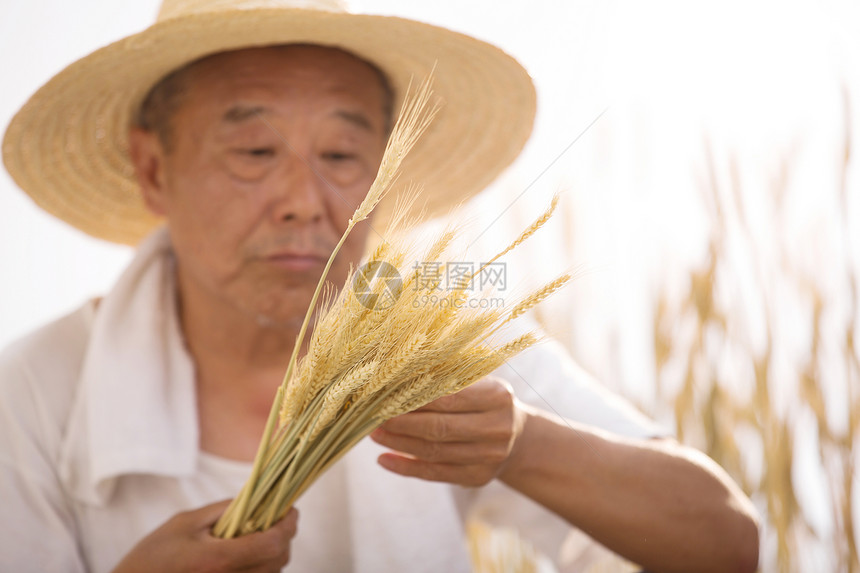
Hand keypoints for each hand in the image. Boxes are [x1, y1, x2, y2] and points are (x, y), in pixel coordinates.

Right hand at [112, 500, 298, 572]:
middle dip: (283, 537)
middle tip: (273, 519)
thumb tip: (256, 500)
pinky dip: (260, 569)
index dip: (288, 524)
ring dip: (273, 554)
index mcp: (218, 560)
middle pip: (279, 560)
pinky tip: (245, 557)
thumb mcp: (185, 523)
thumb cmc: (151, 558)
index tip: (290, 509)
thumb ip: (223, 511)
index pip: (272, 543)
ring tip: (255, 537)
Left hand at [370, 376, 525, 486]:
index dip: (415, 398)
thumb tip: (400, 372)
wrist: (517, 437)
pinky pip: (435, 474)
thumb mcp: (478, 381)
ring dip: (399, 444)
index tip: (386, 394)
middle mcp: (497, 428)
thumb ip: (447, 376)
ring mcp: (489, 456)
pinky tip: (384, 460)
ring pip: (435, 452)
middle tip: (374, 417)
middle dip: (402, 423)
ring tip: (374, 434)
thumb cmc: (485, 401)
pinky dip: (407, 468)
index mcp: (497, 397)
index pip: (450, 398)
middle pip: (441, 428)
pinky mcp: (477, 477)